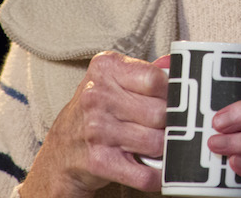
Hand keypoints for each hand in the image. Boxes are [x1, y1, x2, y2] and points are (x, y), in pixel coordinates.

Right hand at [20, 52, 168, 197]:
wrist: (62, 149)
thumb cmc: (96, 111)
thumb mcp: (115, 80)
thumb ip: (148, 72)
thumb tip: (178, 66)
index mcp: (105, 69)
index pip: (156, 79)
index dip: (170, 92)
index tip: (171, 99)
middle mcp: (97, 97)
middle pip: (160, 112)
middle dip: (168, 123)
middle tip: (162, 125)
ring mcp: (97, 130)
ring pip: (156, 142)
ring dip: (162, 148)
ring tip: (153, 143)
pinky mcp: (100, 162)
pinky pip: (145, 174)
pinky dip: (156, 175)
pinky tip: (154, 167)